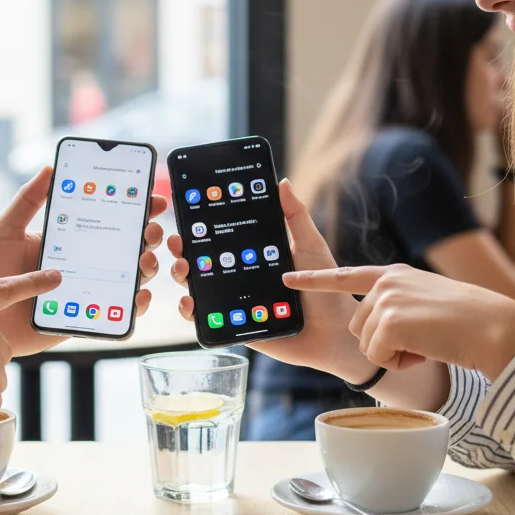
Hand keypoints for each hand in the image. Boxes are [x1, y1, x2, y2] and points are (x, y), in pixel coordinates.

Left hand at [0, 166, 167, 355]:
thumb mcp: (4, 231)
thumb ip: (26, 201)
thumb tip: (49, 168)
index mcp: (68, 238)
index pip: (107, 217)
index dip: (134, 207)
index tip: (150, 196)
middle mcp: (84, 263)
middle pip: (128, 246)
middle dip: (148, 234)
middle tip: (151, 228)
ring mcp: (89, 290)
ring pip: (131, 278)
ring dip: (148, 267)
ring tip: (145, 261)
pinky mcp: (87, 317)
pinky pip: (118, 313)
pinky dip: (135, 306)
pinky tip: (139, 296)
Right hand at [167, 179, 374, 380]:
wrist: (336, 332)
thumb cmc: (326, 287)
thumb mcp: (310, 245)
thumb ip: (295, 216)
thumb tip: (282, 182)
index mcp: (254, 256)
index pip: (221, 239)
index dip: (201, 229)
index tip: (186, 216)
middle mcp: (241, 277)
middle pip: (203, 262)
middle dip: (183, 251)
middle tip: (177, 243)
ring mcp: (236, 303)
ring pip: (200, 289)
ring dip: (183, 277)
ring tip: (182, 269)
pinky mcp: (237, 327)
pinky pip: (209, 320)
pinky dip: (193, 312)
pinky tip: (189, 302)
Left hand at [287, 264, 514, 379]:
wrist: (495, 328)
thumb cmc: (469, 322)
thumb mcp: (428, 299)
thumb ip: (400, 302)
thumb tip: (376, 326)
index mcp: (394, 275)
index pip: (346, 275)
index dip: (314, 279)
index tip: (287, 278)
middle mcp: (386, 282)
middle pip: (359, 328)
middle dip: (386, 343)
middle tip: (422, 338)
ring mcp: (386, 300)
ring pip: (367, 345)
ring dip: (395, 354)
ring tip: (428, 341)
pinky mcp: (390, 321)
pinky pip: (379, 357)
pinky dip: (402, 362)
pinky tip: (427, 349)